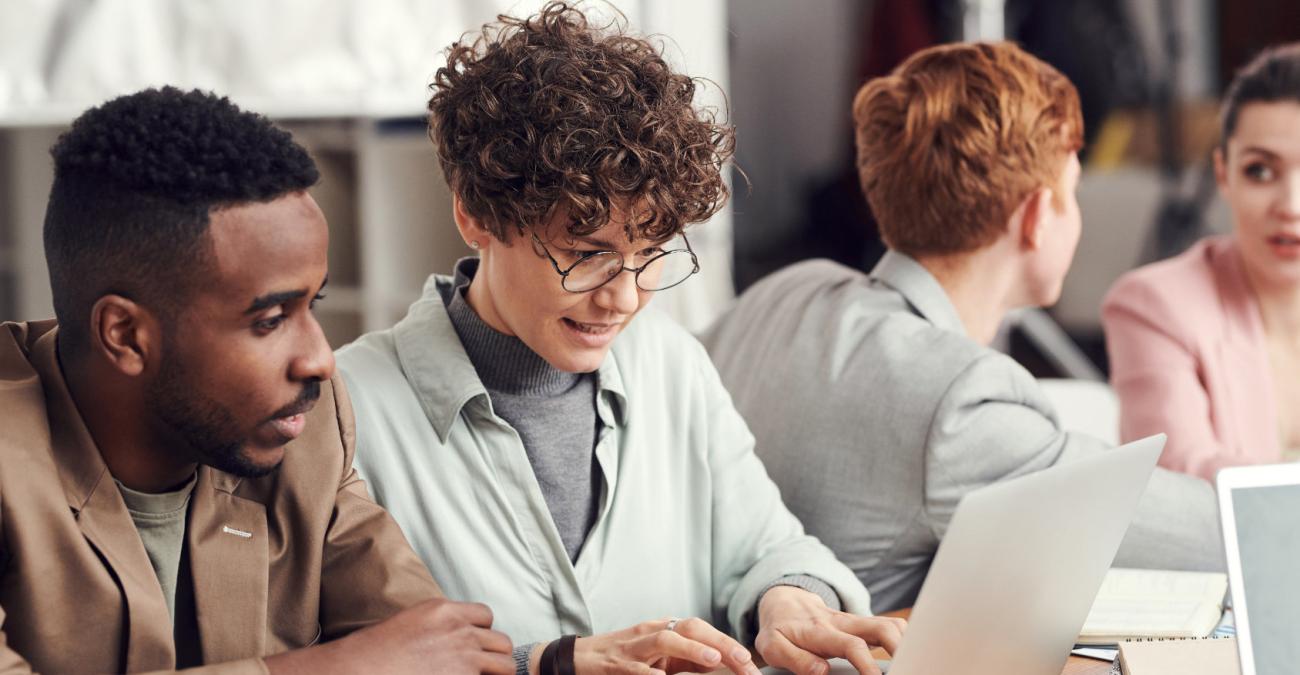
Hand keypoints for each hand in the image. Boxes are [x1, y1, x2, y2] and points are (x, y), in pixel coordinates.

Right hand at [267, 598, 514, 674]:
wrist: (360, 668)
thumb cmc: (377, 652)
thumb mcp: (412, 622)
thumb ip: (441, 626)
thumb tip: (455, 641)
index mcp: (444, 611)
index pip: (486, 616)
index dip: (482, 634)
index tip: (473, 647)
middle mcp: (459, 630)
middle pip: (502, 642)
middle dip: (494, 656)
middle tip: (480, 670)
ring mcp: (463, 657)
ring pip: (505, 665)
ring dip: (495, 674)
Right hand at [546, 617, 760, 674]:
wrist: (577, 660)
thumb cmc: (622, 660)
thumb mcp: (657, 658)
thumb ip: (685, 661)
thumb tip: (722, 667)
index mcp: (664, 630)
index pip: (700, 629)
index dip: (727, 642)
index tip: (749, 663)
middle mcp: (651, 633)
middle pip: (689, 627)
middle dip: (718, 642)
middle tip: (742, 660)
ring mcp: (633, 648)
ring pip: (664, 639)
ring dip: (691, 648)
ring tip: (712, 659)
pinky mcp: (616, 665)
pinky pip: (635, 667)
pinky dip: (650, 672)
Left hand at [754, 587, 905, 674]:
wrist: (784, 603)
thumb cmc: (779, 629)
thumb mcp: (773, 647)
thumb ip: (796, 659)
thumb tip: (822, 672)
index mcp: (820, 631)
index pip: (851, 645)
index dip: (867, 664)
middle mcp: (842, 623)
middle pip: (881, 627)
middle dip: (900, 647)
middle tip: (908, 667)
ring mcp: (854, 622)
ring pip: (889, 624)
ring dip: (906, 641)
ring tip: (913, 662)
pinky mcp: (861, 624)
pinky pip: (888, 626)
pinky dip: (903, 638)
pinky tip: (908, 654)